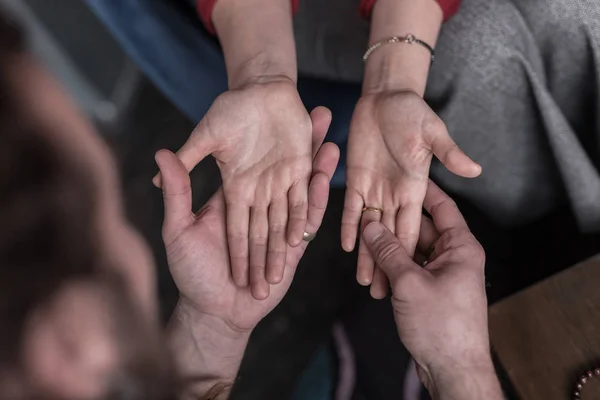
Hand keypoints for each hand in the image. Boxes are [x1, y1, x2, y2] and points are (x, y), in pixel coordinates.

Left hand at [156, 107, 338, 332]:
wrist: (213, 312)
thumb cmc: (190, 273)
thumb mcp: (177, 229)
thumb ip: (177, 193)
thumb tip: (161, 155)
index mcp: (234, 198)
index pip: (256, 159)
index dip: (268, 136)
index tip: (278, 109)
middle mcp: (259, 207)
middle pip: (285, 169)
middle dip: (302, 143)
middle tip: (319, 114)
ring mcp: (277, 226)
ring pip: (301, 191)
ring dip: (317, 168)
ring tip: (332, 142)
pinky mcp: (293, 249)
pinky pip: (307, 222)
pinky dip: (317, 202)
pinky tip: (327, 181)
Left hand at [343, 91, 480, 298]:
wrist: (386, 97)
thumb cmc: (412, 112)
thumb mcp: (433, 131)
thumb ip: (449, 152)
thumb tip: (476, 170)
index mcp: (415, 188)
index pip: (412, 226)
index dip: (407, 253)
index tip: (405, 279)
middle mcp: (395, 194)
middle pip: (390, 236)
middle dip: (386, 265)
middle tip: (379, 293)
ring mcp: (375, 188)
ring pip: (369, 228)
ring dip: (365, 253)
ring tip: (363, 280)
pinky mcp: (356, 179)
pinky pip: (350, 207)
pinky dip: (348, 226)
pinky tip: (345, 247)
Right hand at [362, 181, 496, 396]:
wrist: (452, 369)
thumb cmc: (442, 325)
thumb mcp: (410, 283)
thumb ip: (388, 251)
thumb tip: (370, 225)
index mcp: (460, 247)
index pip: (441, 207)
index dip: (422, 190)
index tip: (401, 176)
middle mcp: (454, 256)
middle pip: (420, 230)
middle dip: (393, 227)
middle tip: (367, 216)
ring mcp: (442, 274)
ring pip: (412, 252)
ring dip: (389, 252)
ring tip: (364, 247)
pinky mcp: (431, 291)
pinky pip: (410, 271)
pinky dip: (393, 270)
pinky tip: (373, 272)